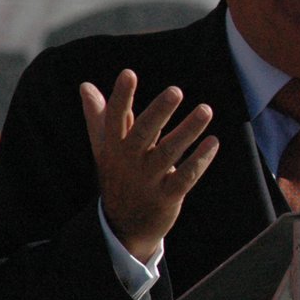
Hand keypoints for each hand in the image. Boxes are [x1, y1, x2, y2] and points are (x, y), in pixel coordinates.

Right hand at [81, 70, 217, 260]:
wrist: (123, 226)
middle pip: (143, 133)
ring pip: (169, 153)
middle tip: (176, 90)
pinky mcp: (166, 197)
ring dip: (188, 130)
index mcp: (113, 147)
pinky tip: (213, 142)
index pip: (114, 118)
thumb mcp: (104, 148)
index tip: (128, 73)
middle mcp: (129, 162)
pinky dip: (199, 161)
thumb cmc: (118, 176)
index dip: (121, 96)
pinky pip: (185, 177)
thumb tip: (86, 86)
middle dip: (158, 112)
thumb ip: (99, 117)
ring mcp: (147, 180)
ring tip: (206, 109)